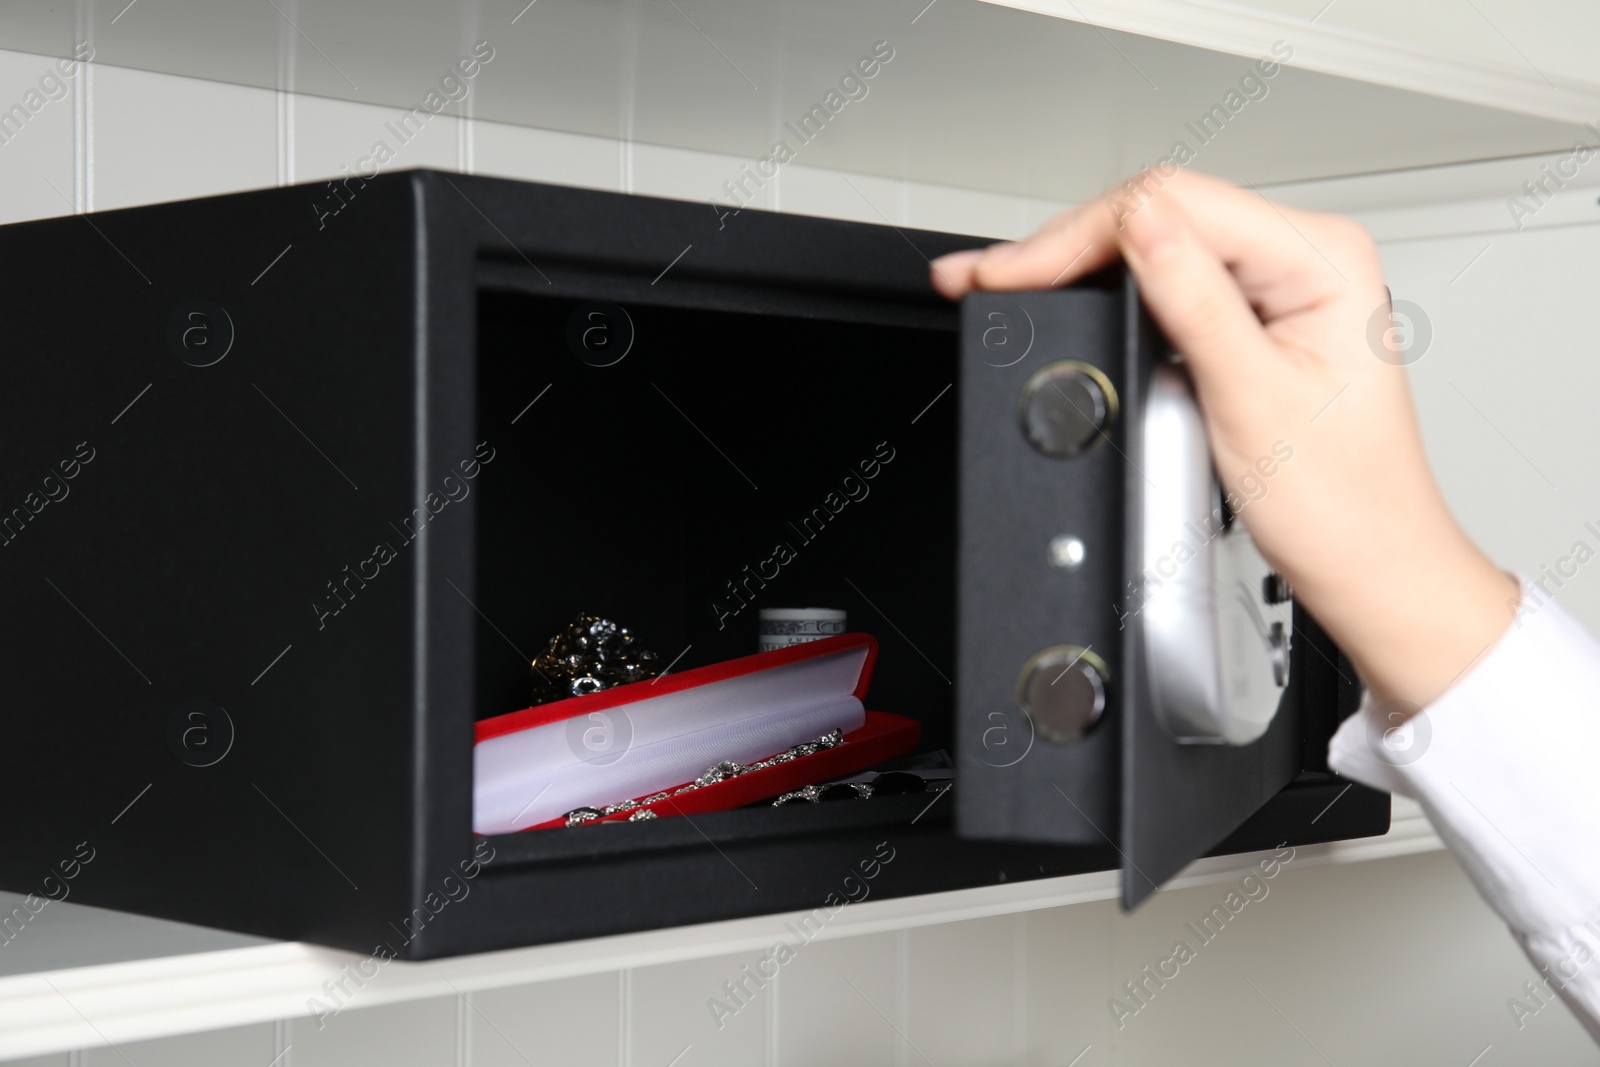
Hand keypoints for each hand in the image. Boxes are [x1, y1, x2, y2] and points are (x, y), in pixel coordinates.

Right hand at [930, 168, 1517, 710]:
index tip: (1017, 271)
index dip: (1081, 234)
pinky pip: (1168, 281)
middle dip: (1064, 244)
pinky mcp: (1252, 314)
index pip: (1177, 205)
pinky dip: (1106, 291)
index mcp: (1322, 258)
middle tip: (984, 274)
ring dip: (1076, 264)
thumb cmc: (1339, 502)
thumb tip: (1139, 229)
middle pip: (1160, 215)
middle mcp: (1306, 256)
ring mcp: (1278, 284)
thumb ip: (1194, 303)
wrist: (1365, 564)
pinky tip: (1059, 293)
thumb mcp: (1253, 398)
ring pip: (1155, 243)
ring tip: (1005, 279)